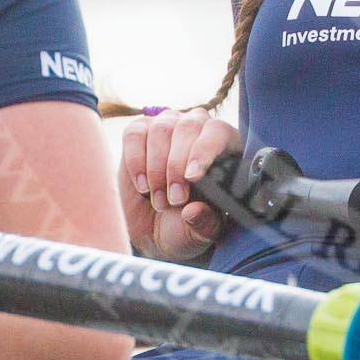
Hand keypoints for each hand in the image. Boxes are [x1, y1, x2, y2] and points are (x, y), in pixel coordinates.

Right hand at [120, 107, 238, 260]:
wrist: (152, 231)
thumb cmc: (185, 226)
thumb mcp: (200, 233)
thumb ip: (204, 224)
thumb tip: (194, 211)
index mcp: (225, 147)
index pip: (219, 131)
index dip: (205, 150)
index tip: (193, 178)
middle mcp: (198, 129)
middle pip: (189, 127)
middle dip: (177, 165)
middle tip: (175, 199)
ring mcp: (168, 127)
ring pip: (162, 129)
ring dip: (157, 167)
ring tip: (159, 200)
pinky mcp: (139, 133)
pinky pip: (135, 135)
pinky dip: (136, 160)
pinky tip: (141, 186)